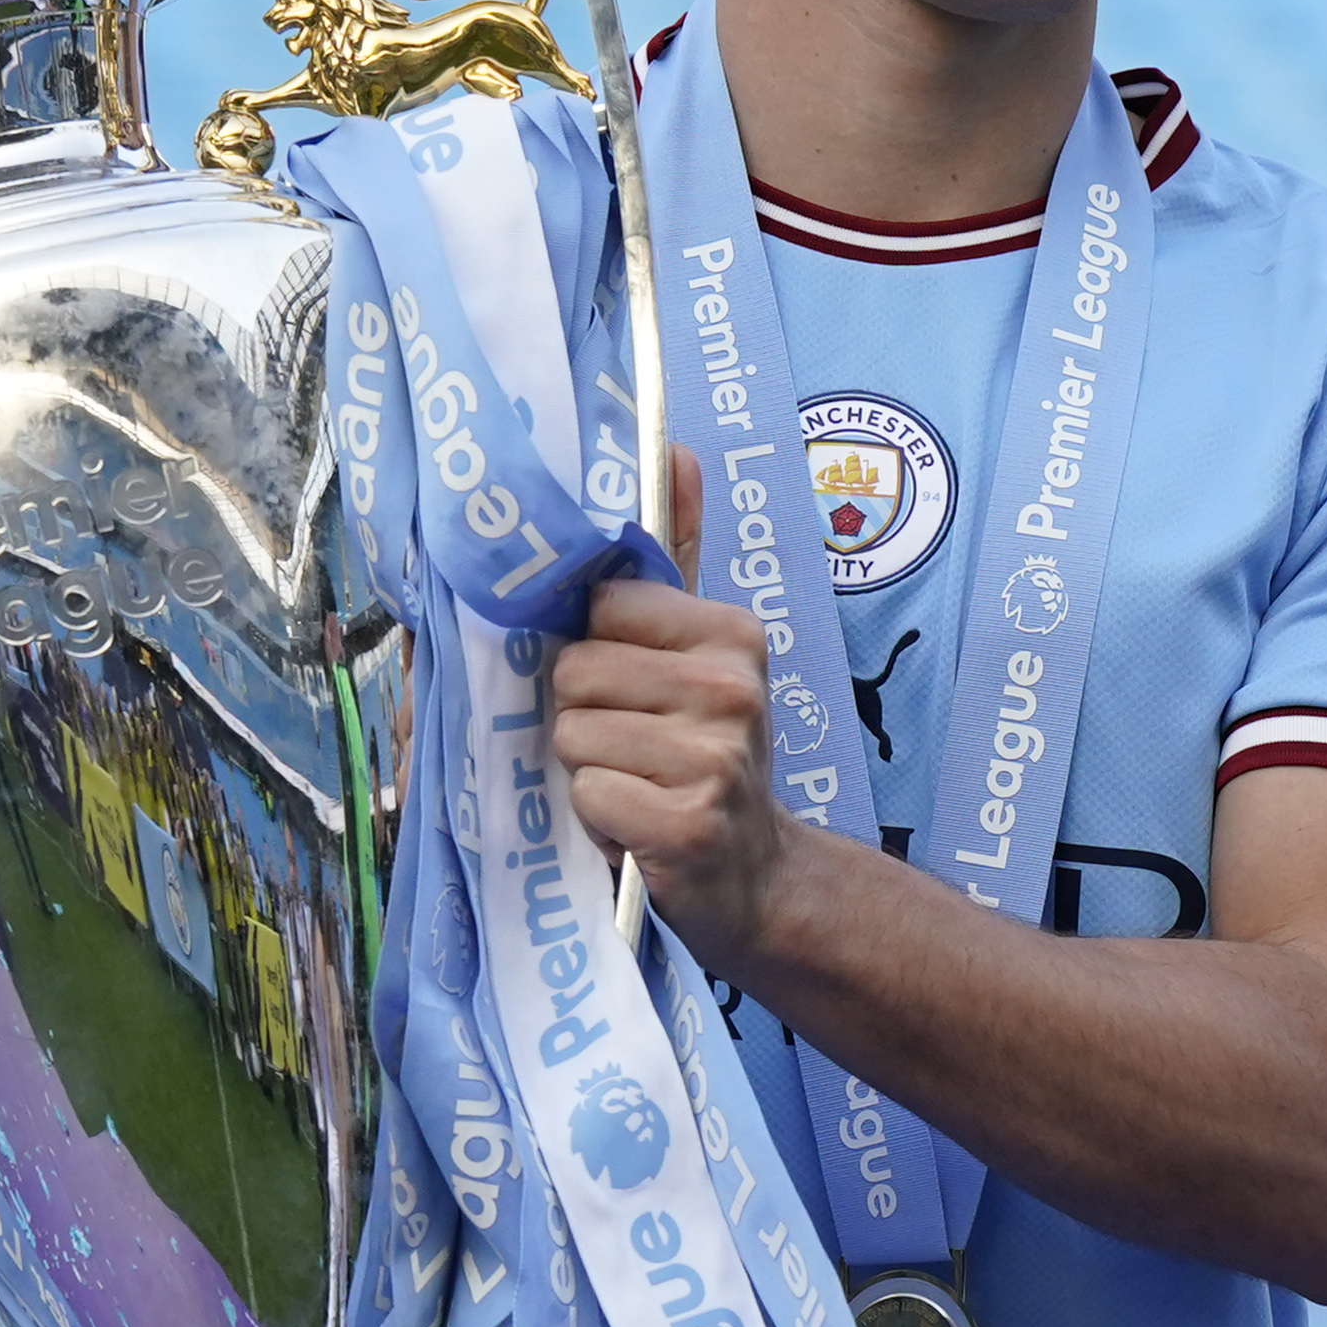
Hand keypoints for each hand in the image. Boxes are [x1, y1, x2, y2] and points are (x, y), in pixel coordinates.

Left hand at [552, 446, 796, 961]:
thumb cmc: (705, 752)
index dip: (597, 653)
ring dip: (589, 770)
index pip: (600, 611)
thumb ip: (676, 552)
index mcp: (733, 633)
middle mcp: (733, 688)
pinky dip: (599, 818)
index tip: (636, 688)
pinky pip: (586, 795)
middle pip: (575, 674)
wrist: (754, 876)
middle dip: (585, 716)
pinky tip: (639, 825)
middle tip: (633, 747)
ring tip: (636, 785)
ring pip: (572, 736)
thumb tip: (675, 449)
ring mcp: (716, 760)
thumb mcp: (701, 651)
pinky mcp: (687, 825)